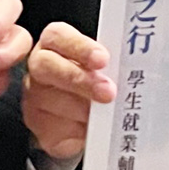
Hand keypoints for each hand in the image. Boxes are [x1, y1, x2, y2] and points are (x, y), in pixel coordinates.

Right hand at [21, 22, 116, 159]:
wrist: (92, 119)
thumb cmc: (102, 83)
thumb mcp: (107, 68)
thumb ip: (111, 65)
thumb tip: (132, 70)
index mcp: (57, 44)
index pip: (59, 37)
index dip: (79, 47)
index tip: (102, 59)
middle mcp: (41, 67)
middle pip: (46, 65)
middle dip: (78, 78)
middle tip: (108, 92)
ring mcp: (36, 97)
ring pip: (50, 100)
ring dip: (82, 109)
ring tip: (106, 115)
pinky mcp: (40, 126)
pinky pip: (54, 129)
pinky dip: (76, 132)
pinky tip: (91, 130)